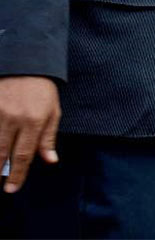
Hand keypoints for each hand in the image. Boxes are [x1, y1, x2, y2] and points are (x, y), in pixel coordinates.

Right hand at [0, 76, 60, 192]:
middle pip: (3, 153)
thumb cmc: (41, 90)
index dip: (18, 174)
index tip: (12, 188)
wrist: (24, 64)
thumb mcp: (52, 111)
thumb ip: (49, 137)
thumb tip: (51, 160)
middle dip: (0, 172)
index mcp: (35, 120)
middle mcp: (15, 118)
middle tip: (1, 186)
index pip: (24, 154)